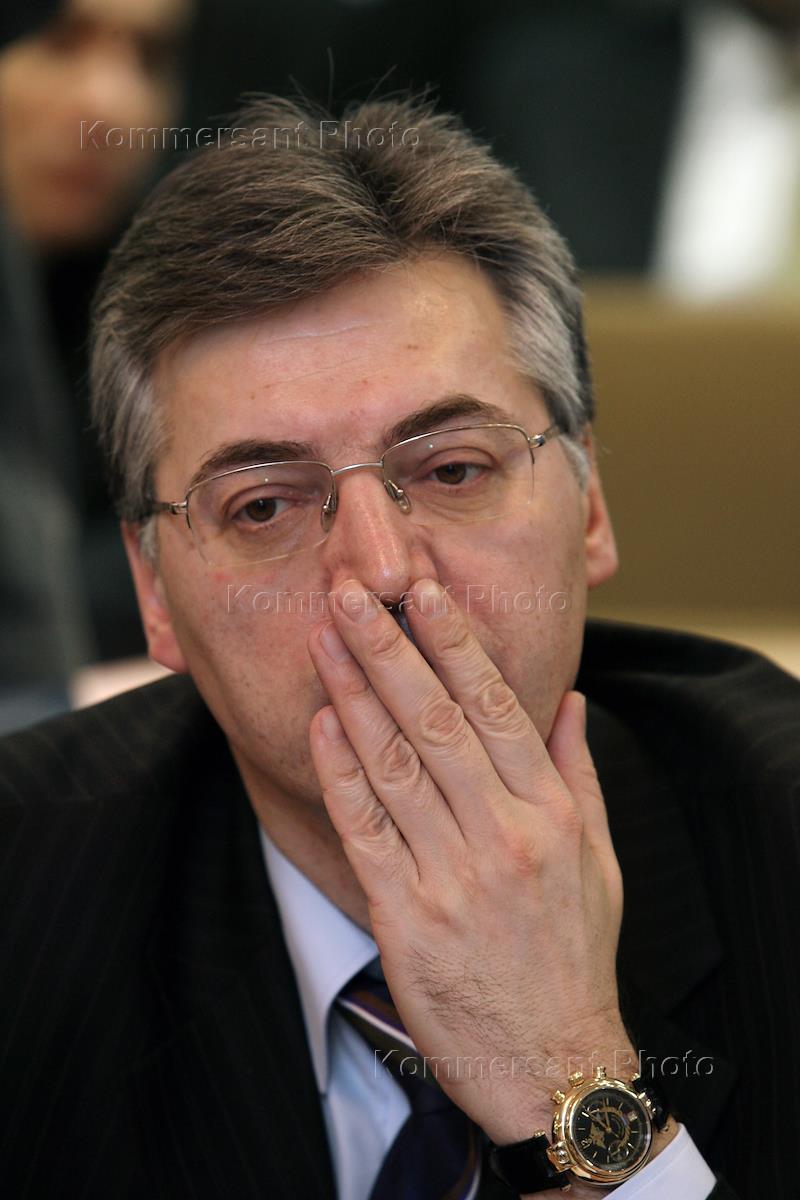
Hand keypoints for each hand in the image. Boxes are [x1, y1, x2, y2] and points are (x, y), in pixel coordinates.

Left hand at [308, 577, 634, 1142]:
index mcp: (551, 814)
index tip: (425, 592)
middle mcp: (502, 835)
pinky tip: (321, 724)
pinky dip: (341, 773)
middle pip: (436, 721)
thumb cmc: (574, 954)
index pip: (497, 708)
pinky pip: (365, 830)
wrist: (550, 1062)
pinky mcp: (406, 915)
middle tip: (352, 592)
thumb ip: (579, 773)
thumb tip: (569, 700)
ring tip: (325, 638)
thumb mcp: (599, 859)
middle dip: (389, 649)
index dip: (456, 645)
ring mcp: (451, 875)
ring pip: (394, 763)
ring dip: (353, 694)